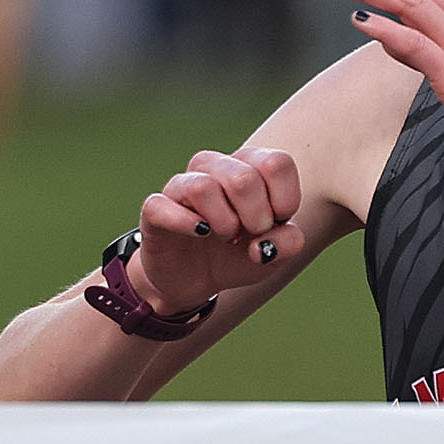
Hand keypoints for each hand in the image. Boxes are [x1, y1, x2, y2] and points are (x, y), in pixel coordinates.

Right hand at [133, 146, 310, 312]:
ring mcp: (182, 185)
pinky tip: (201, 234)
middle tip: (250, 233)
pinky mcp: (156, 209)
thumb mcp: (274, 256)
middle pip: (244, 177)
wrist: (195, 280)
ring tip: (226, 236)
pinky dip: (186, 224)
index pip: (276, 163)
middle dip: (256, 217)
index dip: (284, 201)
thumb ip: (287, 244)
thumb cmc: (237, 255)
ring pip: (204, 187)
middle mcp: (215, 167)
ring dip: (224, 222)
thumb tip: (265, 242)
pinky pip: (163, 206)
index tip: (276, 223)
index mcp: (248, 166)